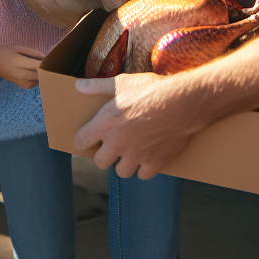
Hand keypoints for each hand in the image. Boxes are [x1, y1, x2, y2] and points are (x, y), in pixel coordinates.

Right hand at [0, 44, 44, 88]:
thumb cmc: (3, 52)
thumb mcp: (17, 47)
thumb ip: (32, 52)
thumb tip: (45, 57)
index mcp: (19, 62)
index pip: (39, 66)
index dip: (46, 63)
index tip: (50, 58)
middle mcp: (21, 75)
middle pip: (41, 74)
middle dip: (46, 69)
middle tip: (48, 61)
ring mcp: (22, 82)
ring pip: (40, 80)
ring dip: (42, 74)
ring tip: (39, 66)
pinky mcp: (22, 86)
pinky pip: (35, 84)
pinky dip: (38, 78)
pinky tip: (34, 72)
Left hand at [73, 71, 203, 178]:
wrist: (180, 103)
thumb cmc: (149, 90)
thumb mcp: (121, 83)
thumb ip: (97, 86)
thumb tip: (78, 85)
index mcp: (105, 124)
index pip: (82, 141)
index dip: (83, 140)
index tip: (89, 138)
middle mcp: (117, 143)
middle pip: (100, 162)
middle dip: (105, 155)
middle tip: (112, 146)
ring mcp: (136, 156)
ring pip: (122, 172)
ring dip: (124, 164)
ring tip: (129, 153)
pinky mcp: (154, 162)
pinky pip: (143, 175)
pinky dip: (144, 169)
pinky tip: (146, 158)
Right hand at [86, 0, 151, 9]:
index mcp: (118, 1)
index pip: (135, 11)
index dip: (145, 7)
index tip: (154, 4)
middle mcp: (113, 7)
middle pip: (130, 12)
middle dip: (140, 7)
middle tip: (152, 3)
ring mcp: (109, 6)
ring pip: (124, 10)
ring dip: (133, 6)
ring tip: (144, 1)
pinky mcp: (106, 3)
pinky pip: (119, 7)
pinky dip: (126, 4)